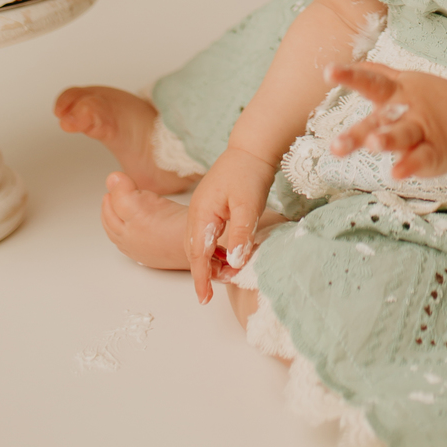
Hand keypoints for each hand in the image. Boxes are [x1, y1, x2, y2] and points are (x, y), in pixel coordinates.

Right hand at [185, 144, 275, 303]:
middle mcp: (197, 214)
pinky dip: (216, 249)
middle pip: (195, 252)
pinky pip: (207, 235)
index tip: (205, 298)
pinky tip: (230, 252)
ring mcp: (202, 210)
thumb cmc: (249, 173)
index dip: (201, 278)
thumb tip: (233, 262)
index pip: (198, 254)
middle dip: (209, 271)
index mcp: (202, 214)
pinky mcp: (210, 208)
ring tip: (234, 269)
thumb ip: (240, 234)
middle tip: (232, 280)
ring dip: (213, 261)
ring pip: (200, 245)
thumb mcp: (248, 205)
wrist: (251, 148)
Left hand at [325, 62, 446, 181]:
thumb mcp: (408, 82)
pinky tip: (396, 173)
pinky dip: (410, 165)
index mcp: (397, 93)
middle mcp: (406, 111)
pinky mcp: (434, 153)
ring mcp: (421, 132)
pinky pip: (421, 158)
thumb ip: (381, 74)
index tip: (328, 70)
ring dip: (388, 139)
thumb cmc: (434, 100)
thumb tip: (357, 63)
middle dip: (357, 133)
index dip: (350, 76)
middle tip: (336, 145)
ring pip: (403, 136)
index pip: (371, 82)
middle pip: (379, 120)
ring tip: (373, 145)